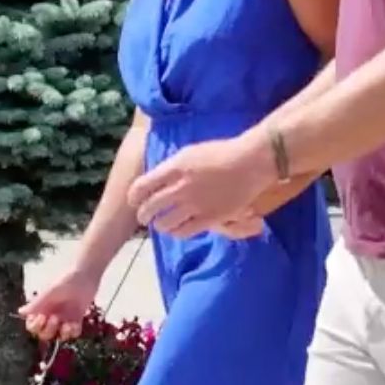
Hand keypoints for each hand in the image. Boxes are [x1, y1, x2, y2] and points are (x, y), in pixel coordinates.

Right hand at [20, 266, 102, 341]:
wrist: (85, 276)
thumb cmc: (65, 281)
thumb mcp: (49, 293)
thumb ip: (36, 304)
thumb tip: (20, 312)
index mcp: (42, 309)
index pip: (33, 326)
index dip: (36, 326)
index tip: (42, 317)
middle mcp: (51, 316)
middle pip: (44, 334)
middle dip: (49, 330)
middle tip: (55, 318)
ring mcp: (64, 319)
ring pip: (59, 336)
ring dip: (62, 333)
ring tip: (68, 324)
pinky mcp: (76, 320)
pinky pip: (73, 334)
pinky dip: (73, 332)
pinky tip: (75, 323)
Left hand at [129, 135, 269, 238]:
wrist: (250, 161)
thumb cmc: (222, 152)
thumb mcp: (191, 152)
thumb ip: (172, 167)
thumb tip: (157, 179)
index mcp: (175, 167)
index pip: (142, 186)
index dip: (134, 196)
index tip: (134, 200)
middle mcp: (181, 187)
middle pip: (150, 207)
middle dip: (143, 214)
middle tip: (145, 217)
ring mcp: (194, 204)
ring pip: (164, 223)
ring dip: (159, 225)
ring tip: (161, 224)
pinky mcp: (209, 218)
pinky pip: (184, 232)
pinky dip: (176, 233)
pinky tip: (177, 230)